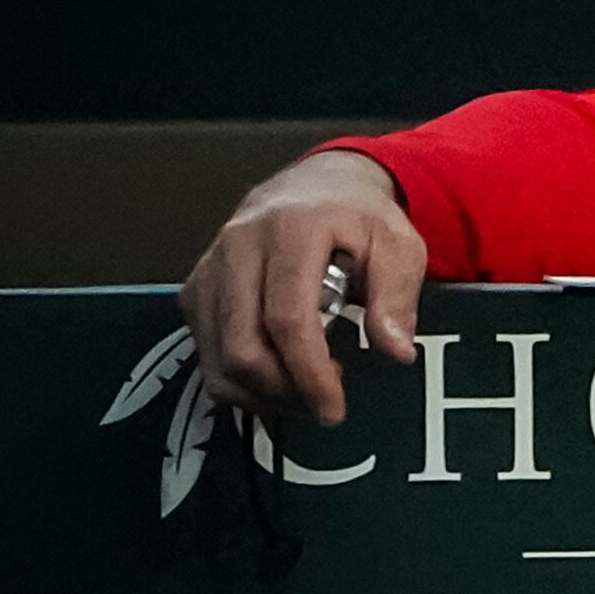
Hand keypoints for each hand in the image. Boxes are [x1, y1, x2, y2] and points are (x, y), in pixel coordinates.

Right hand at [179, 150, 423, 421]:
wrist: (315, 186)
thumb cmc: (359, 218)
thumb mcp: (398, 244)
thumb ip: (398, 295)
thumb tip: (396, 351)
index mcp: (292, 231)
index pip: (288, 318)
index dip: (308, 372)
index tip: (334, 407)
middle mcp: (238, 246)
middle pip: (241, 344)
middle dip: (282, 389)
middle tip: (322, 403)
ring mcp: (209, 267)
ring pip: (216, 355)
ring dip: (258, 391)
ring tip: (303, 392)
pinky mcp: (195, 287)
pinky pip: (204, 348)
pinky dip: (236, 378)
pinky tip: (275, 378)